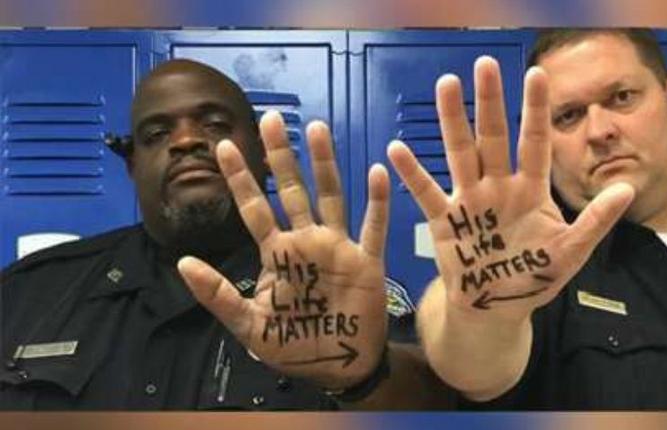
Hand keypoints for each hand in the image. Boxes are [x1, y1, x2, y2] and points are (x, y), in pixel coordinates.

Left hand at [177, 112, 389, 388]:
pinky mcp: (366, 261)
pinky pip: (373, 226)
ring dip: (325, 164)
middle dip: (280, 156)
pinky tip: (377, 171)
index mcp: (277, 253)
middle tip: (271, 119)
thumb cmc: (295, 346)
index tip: (222, 146)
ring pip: (331, 196)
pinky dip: (377, 201)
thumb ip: (218, 295)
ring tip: (317, 129)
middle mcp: (306, 241)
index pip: (254, 208)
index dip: (240, 178)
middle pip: (292, 189)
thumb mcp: (248, 325)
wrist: (338, 367)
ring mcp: (337, 247)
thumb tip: (183, 264)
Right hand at [388, 56, 633, 321]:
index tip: (536, 73)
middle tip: (485, 64)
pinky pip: (427, 193)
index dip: (536, 110)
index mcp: (530, 190)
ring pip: (461, 153)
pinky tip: (396, 149)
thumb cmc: (533, 277)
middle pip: (494, 137)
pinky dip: (412, 173)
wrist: (497, 307)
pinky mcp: (445, 220)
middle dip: (490, 102)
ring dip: (453, 121)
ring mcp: (470, 200)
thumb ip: (595, 221)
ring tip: (446, 85)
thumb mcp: (570, 252)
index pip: (535, 142)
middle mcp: (499, 187)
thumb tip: (627, 188)